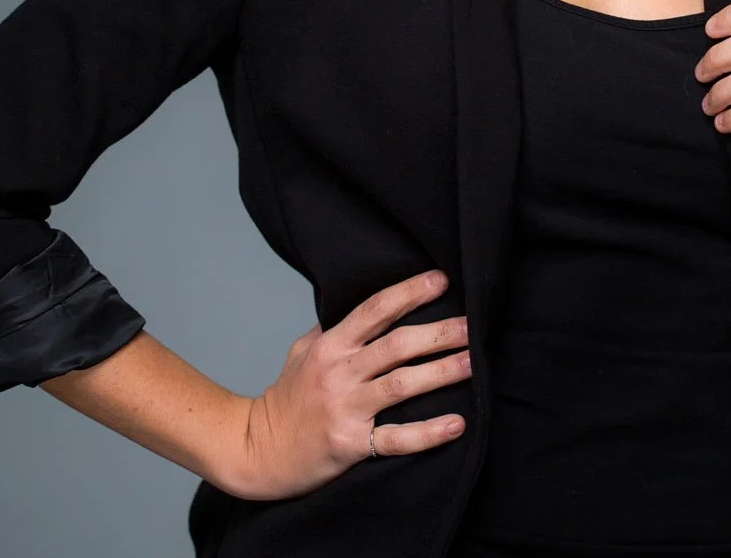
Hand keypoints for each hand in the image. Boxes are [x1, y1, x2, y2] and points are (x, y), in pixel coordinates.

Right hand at [227, 268, 471, 500]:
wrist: (258, 451)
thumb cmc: (286, 399)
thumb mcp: (302, 352)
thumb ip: (334, 329)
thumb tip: (368, 307)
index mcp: (330, 345)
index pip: (375, 309)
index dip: (409, 292)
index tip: (441, 280)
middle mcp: (339, 372)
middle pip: (396, 344)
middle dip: (438, 332)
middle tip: (473, 325)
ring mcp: (345, 408)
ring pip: (402, 384)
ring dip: (441, 372)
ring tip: (473, 363)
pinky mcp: (350, 444)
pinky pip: (396, 438)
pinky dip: (429, 432)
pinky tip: (457, 423)